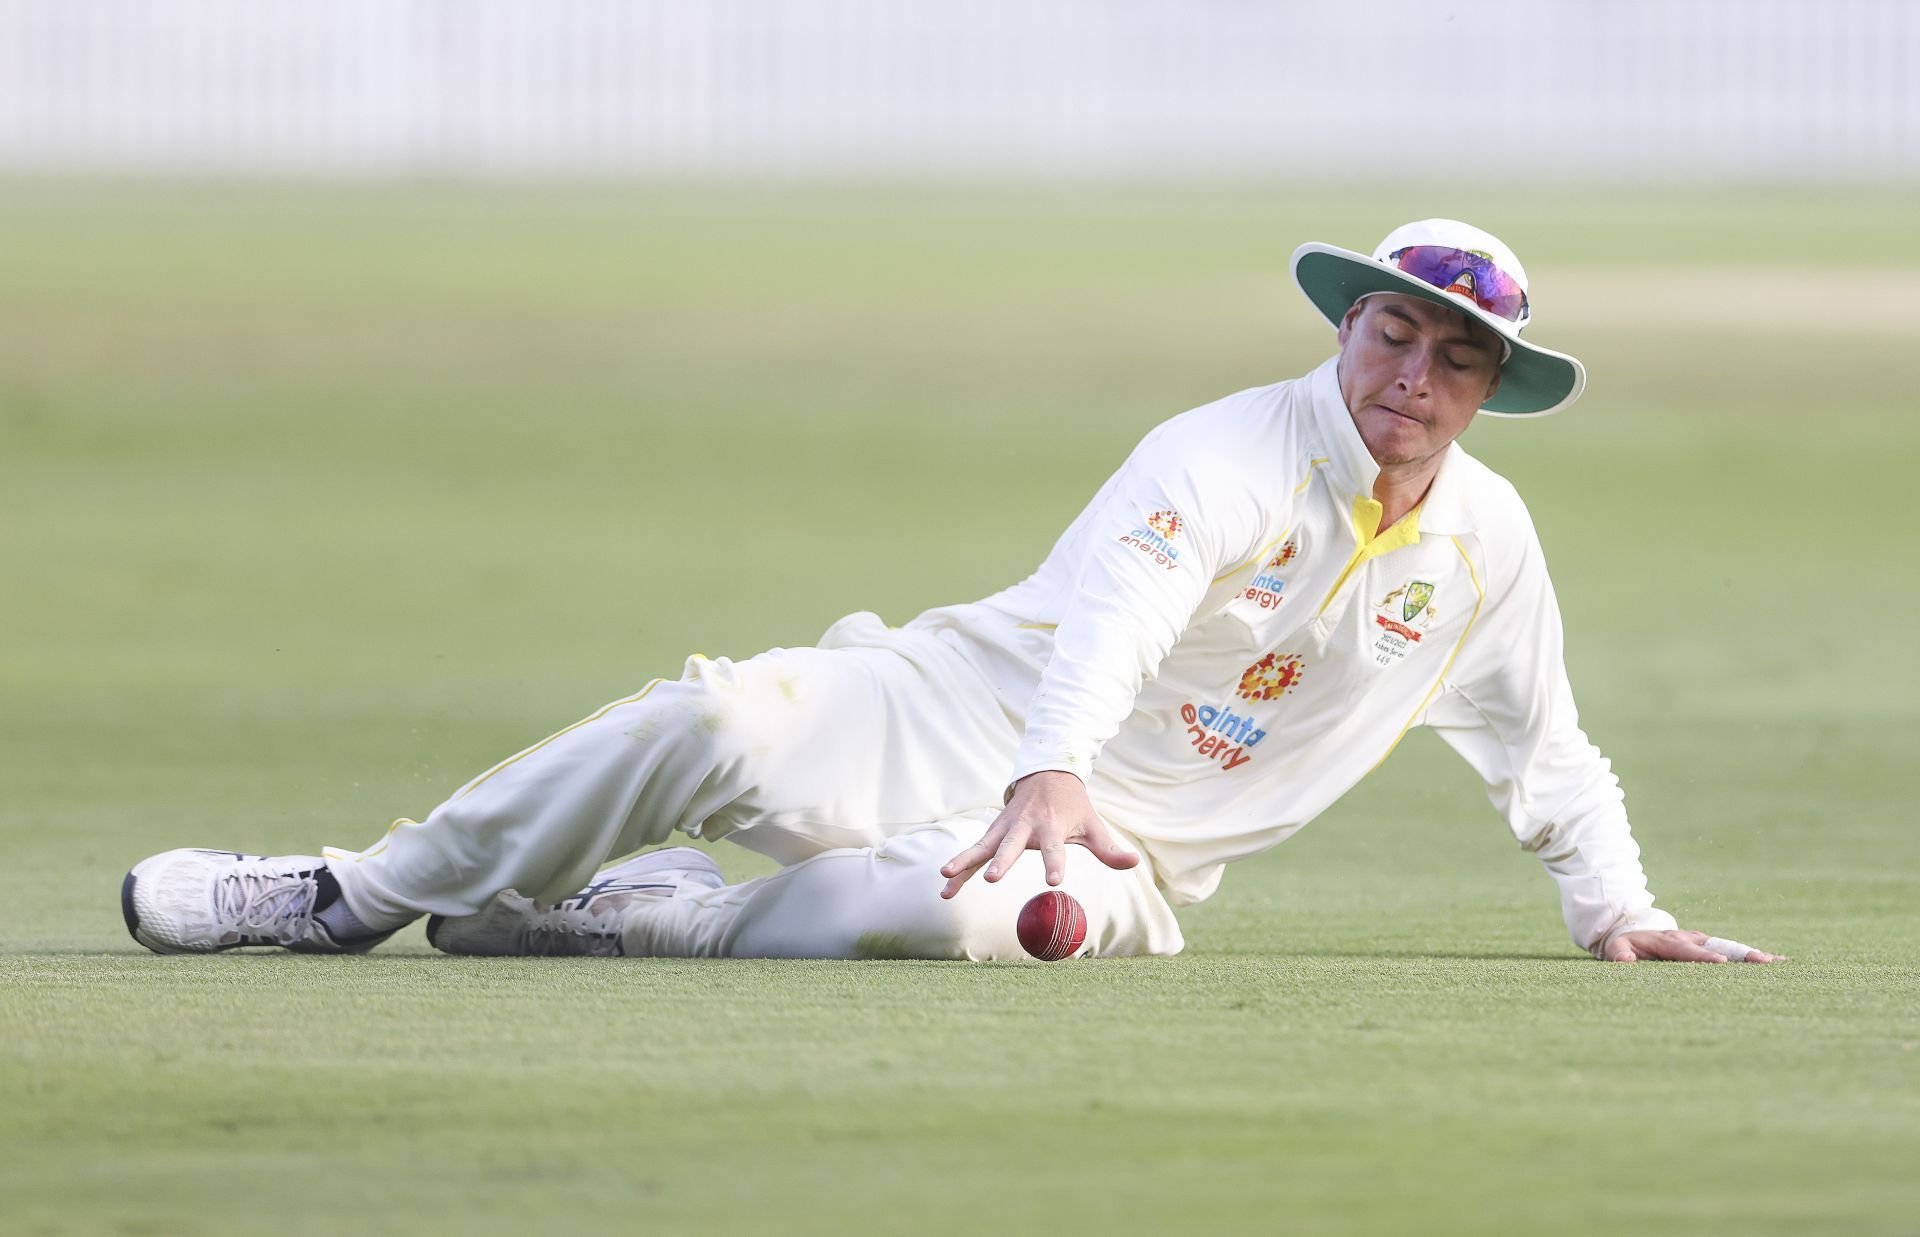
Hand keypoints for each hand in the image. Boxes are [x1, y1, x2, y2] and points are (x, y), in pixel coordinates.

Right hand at [938, 770, 1138, 898]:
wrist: (1045, 775)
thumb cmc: (1072, 806)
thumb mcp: (1093, 824)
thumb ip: (1109, 849)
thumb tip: (1135, 863)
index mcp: (1051, 827)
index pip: (1055, 849)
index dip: (1055, 864)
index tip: (1054, 882)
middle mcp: (1024, 827)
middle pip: (1011, 846)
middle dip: (1001, 861)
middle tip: (992, 878)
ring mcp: (1004, 829)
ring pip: (981, 847)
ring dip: (964, 863)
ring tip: (945, 879)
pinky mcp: (993, 833)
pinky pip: (974, 852)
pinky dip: (960, 867)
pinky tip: (944, 888)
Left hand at [1604, 929, 1783, 963]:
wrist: (1637, 930)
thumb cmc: (1627, 943)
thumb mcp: (1616, 947)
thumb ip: (1619, 953)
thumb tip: (1625, 959)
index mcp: (1669, 940)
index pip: (1687, 950)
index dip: (1703, 956)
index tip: (1720, 963)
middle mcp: (1691, 938)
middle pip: (1717, 946)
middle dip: (1738, 953)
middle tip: (1761, 961)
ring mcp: (1703, 941)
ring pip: (1730, 948)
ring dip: (1752, 955)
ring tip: (1776, 963)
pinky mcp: (1712, 947)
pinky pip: (1733, 951)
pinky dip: (1753, 956)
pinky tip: (1777, 963)